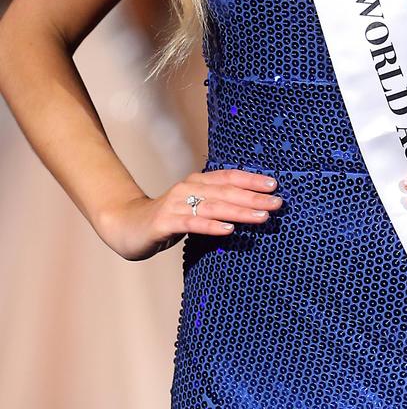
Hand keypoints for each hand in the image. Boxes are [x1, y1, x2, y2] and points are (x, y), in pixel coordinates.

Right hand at [96, 168, 282, 261]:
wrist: (126, 226)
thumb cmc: (167, 219)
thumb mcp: (193, 208)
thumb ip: (215, 205)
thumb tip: (249, 207)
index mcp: (197, 182)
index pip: (229, 176)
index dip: (252, 179)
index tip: (274, 185)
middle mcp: (188, 188)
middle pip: (226, 191)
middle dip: (254, 196)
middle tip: (278, 203)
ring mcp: (176, 203)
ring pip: (214, 206)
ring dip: (240, 211)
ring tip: (262, 217)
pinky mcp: (165, 221)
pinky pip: (192, 223)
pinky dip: (212, 226)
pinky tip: (229, 231)